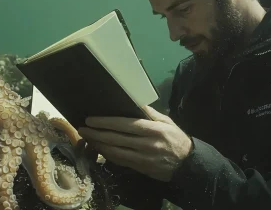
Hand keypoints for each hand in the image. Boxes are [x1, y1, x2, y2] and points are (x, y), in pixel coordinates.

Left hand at [77, 106, 192, 181]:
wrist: (187, 164)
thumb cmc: (176, 139)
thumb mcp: (167, 122)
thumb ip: (150, 113)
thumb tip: (135, 101)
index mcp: (153, 129)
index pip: (125, 124)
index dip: (106, 122)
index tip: (91, 119)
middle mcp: (147, 144)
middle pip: (116, 139)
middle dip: (96, 134)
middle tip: (82, 129)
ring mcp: (143, 158)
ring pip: (115, 152)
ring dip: (98, 145)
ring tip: (86, 138)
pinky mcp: (140, 168)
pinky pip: (120, 161)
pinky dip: (107, 155)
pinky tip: (99, 149)